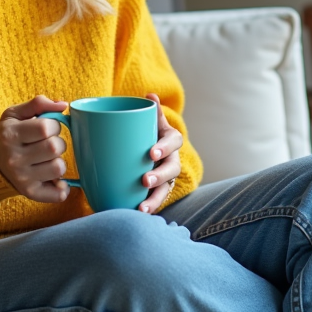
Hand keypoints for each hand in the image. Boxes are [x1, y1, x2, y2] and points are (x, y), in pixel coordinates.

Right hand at [0, 95, 70, 203]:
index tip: (47, 127)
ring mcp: (21, 177)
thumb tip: (63, 105)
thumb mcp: (15, 114)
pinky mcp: (29, 192)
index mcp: (10, 135)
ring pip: (59, 168)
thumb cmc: (7, 134)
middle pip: (54, 148)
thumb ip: (38, 104)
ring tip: (47, 159)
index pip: (46, 127)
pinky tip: (55, 179)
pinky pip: (57, 194)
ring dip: (58, 161)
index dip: (53, 125)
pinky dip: (62, 188)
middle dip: (57, 142)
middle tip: (48, 143)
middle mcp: (14, 158)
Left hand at [138, 93, 182, 213]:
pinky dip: (150, 208)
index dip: (164, 147)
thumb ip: (149, 111)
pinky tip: (138, 216)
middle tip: (145, 180)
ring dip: (155, 199)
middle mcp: (172, 160)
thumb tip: (149, 95)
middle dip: (160, 176)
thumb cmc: (148, 133)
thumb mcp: (149, 121)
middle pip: (172, 169)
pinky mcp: (159, 191)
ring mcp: (167, 178)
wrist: (149, 150)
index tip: (151, 153)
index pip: (173, 142)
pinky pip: (157, 201)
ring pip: (166, 189)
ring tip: (142, 208)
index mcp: (170, 140)